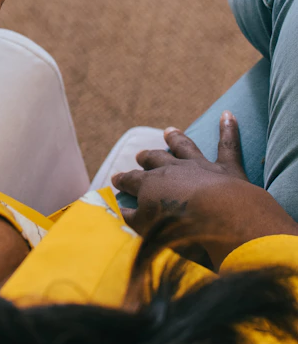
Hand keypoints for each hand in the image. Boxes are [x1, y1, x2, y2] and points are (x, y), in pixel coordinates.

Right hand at [112, 112, 297, 268]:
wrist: (218, 218)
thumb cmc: (179, 229)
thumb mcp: (146, 229)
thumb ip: (131, 219)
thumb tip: (117, 211)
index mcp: (151, 185)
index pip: (132, 180)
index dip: (123, 180)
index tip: (115, 179)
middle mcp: (174, 170)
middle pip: (157, 159)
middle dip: (147, 157)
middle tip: (140, 155)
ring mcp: (201, 166)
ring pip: (186, 147)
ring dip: (177, 138)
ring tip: (169, 131)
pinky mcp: (228, 168)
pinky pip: (228, 145)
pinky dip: (229, 128)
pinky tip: (228, 114)